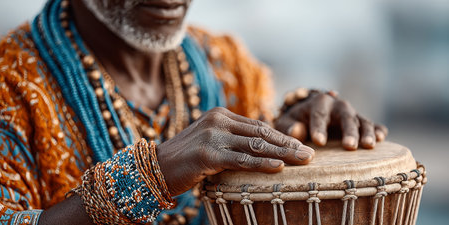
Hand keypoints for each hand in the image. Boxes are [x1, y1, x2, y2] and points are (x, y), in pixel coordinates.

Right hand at [156, 107, 314, 195]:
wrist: (154, 168)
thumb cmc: (185, 160)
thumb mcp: (211, 144)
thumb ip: (233, 141)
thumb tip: (262, 150)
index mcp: (221, 115)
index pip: (258, 126)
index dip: (282, 136)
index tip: (301, 145)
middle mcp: (218, 120)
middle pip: (261, 133)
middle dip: (288, 144)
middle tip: (311, 153)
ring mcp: (212, 135)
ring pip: (255, 145)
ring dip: (283, 153)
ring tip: (304, 160)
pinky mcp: (207, 154)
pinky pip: (241, 160)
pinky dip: (261, 164)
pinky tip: (279, 167)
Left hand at [275, 90, 387, 149]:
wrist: (308, 117)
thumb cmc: (295, 122)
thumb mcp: (287, 123)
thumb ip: (289, 127)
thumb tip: (297, 130)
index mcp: (318, 102)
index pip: (319, 114)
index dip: (319, 127)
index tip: (318, 142)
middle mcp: (338, 105)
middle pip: (345, 115)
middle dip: (348, 130)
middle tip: (349, 146)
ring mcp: (351, 114)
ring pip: (362, 120)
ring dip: (367, 132)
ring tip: (368, 145)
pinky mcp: (361, 123)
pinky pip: (374, 125)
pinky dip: (378, 131)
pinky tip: (382, 139)